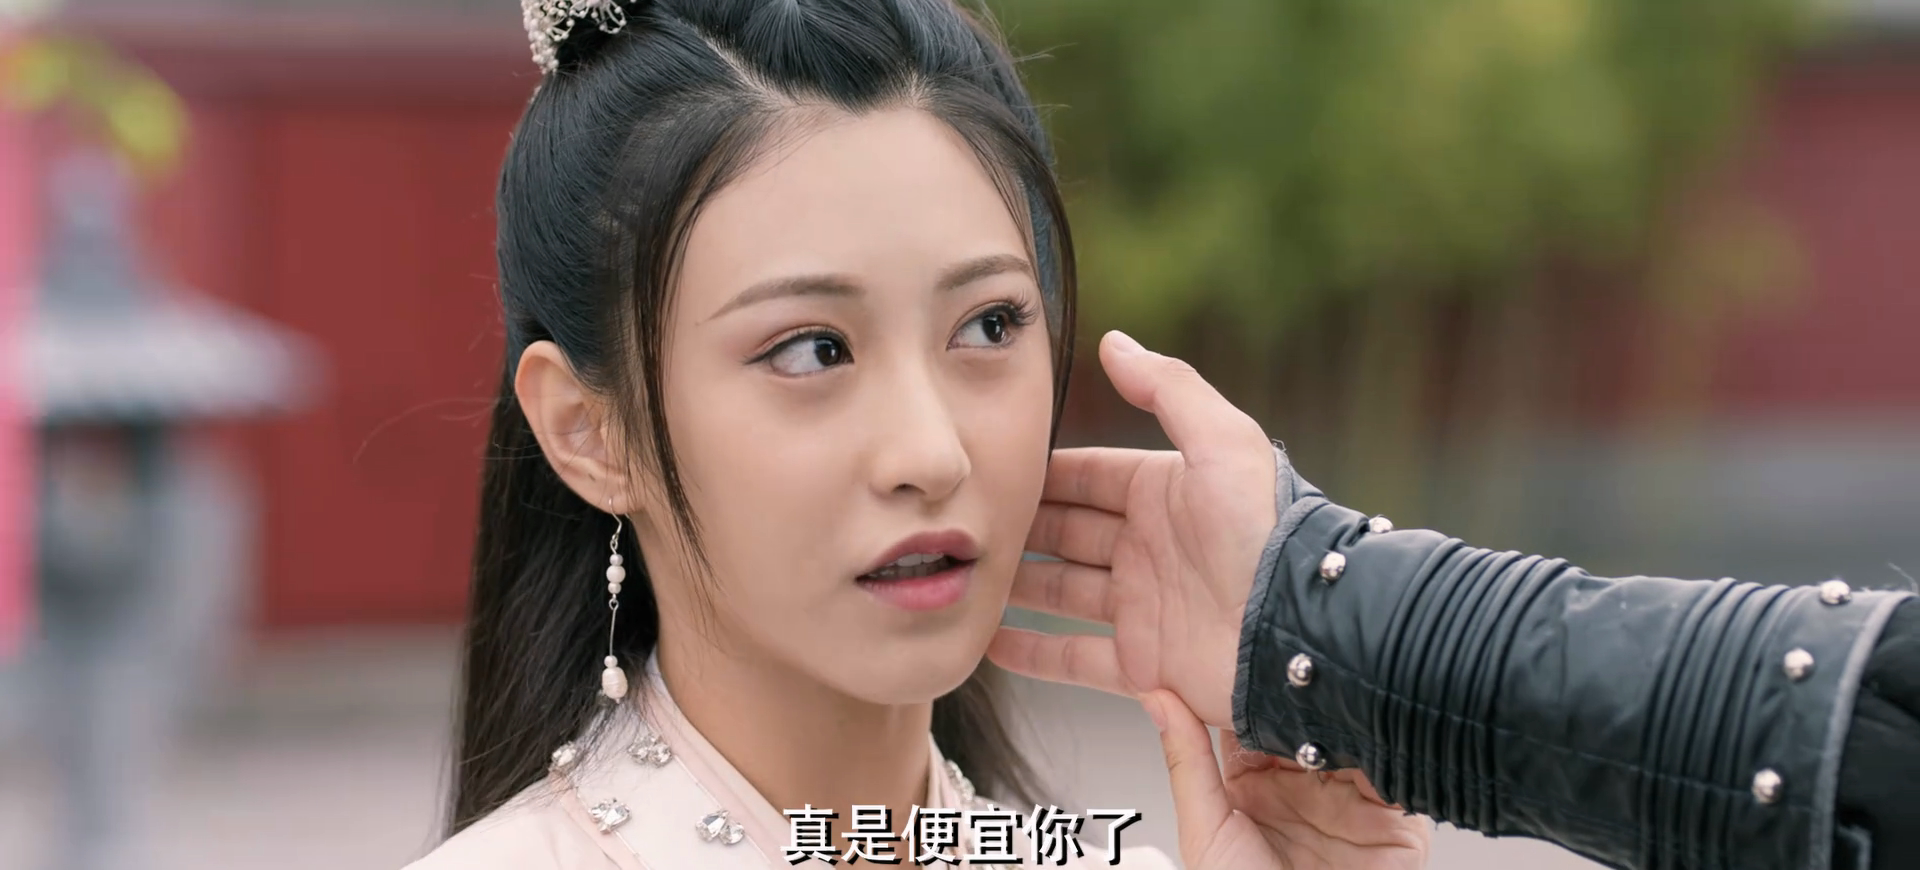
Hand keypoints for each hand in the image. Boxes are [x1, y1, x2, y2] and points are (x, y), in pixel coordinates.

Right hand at [988, 331, 1277, 726]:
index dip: (1043, 473)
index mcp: (1165, 493)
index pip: (1088, 476)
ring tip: (962, 579)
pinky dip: (1032, 652)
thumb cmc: (1264, 530)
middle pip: (1066, 532)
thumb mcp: (1222, 441)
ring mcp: (1142, 606)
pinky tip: (988, 642)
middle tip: (963, 525)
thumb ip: (1168, 388)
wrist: (1296, 629)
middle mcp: (1149, 548)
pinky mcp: (1142, 662)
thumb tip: (1114, 342)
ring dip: (1015, 585)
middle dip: (1019, 528)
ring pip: (1061, 590)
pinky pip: (1074, 657)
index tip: (993, 470)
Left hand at [1145, 691, 1430, 869]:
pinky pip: (1395, 771)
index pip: (1255, 718)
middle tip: (1295, 663)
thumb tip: (1156, 698)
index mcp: (1253, 786)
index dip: (1251, 688)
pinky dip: (1384, 747)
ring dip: (1346, 715)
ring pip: (1354, 736)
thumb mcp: (1205, 832)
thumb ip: (1185, 760)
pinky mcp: (1396, 818)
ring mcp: (1350, 799)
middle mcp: (1303, 787)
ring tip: (1331, 695)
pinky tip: (1366, 733)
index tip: (1247, 652)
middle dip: (1304, 692)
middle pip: (1309, 720)